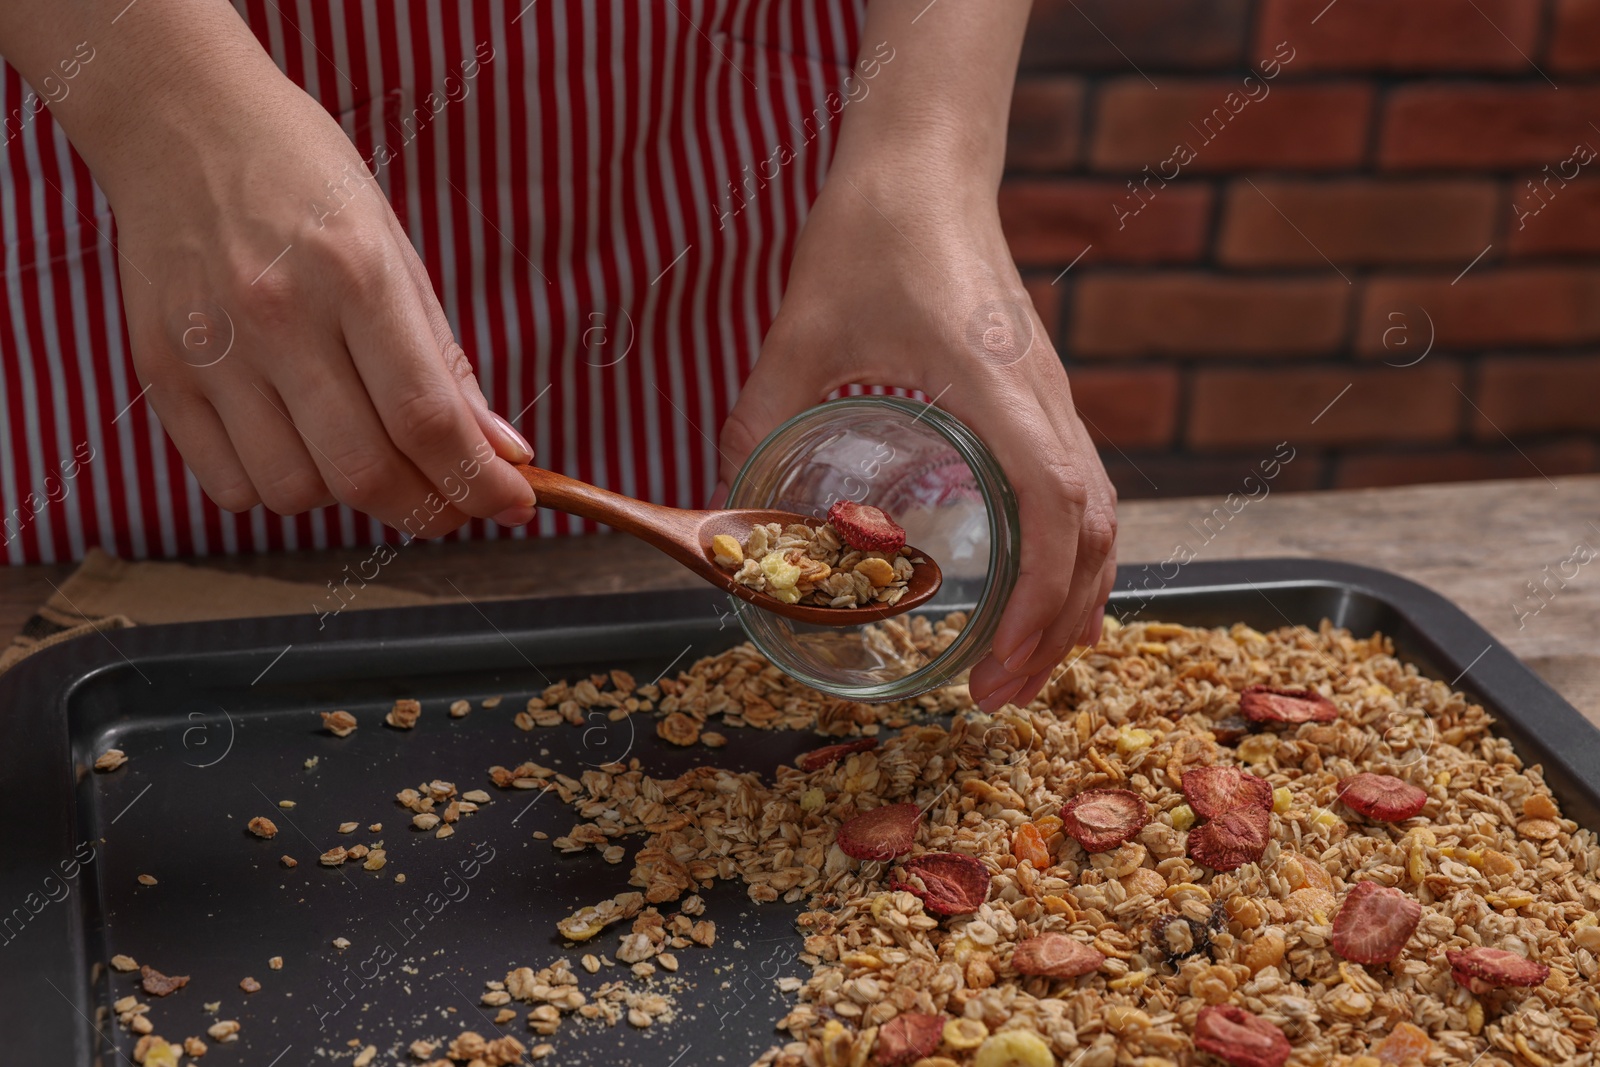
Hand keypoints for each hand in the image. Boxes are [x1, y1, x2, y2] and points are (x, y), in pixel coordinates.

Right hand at [103, 66, 535, 536]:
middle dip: (430, 510)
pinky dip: (276, 490)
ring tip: (363, 451)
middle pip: (364, 472)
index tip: (514, 504)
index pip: (427, 418)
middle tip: (457, 505)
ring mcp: (210, 349)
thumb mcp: (394, 250)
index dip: (480, 482)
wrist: (178, 121)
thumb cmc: (306, 183)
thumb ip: (445, 360)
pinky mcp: (158, 372)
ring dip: (348, 499)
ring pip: (295, 493)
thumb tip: (500, 451)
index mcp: (355, 275)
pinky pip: (227, 486)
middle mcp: (278, 316)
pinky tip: (297, 445)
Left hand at [716, 172, 1116, 711]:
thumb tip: (729, 505)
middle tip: (995, 697)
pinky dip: (1074, 556)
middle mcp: (1043, 396)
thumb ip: (762, 416)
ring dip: (1072, 599)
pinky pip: (1082, 488)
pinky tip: (1042, 598)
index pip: (1055, 509)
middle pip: (1095, 532)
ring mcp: (1053, 394)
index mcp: (994, 385)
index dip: (1039, 601)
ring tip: (1020, 669)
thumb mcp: (798, 329)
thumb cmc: (867, 234)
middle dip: (1056, 628)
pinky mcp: (1042, 393)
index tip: (993, 668)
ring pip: (1101, 515)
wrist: (924, 164)